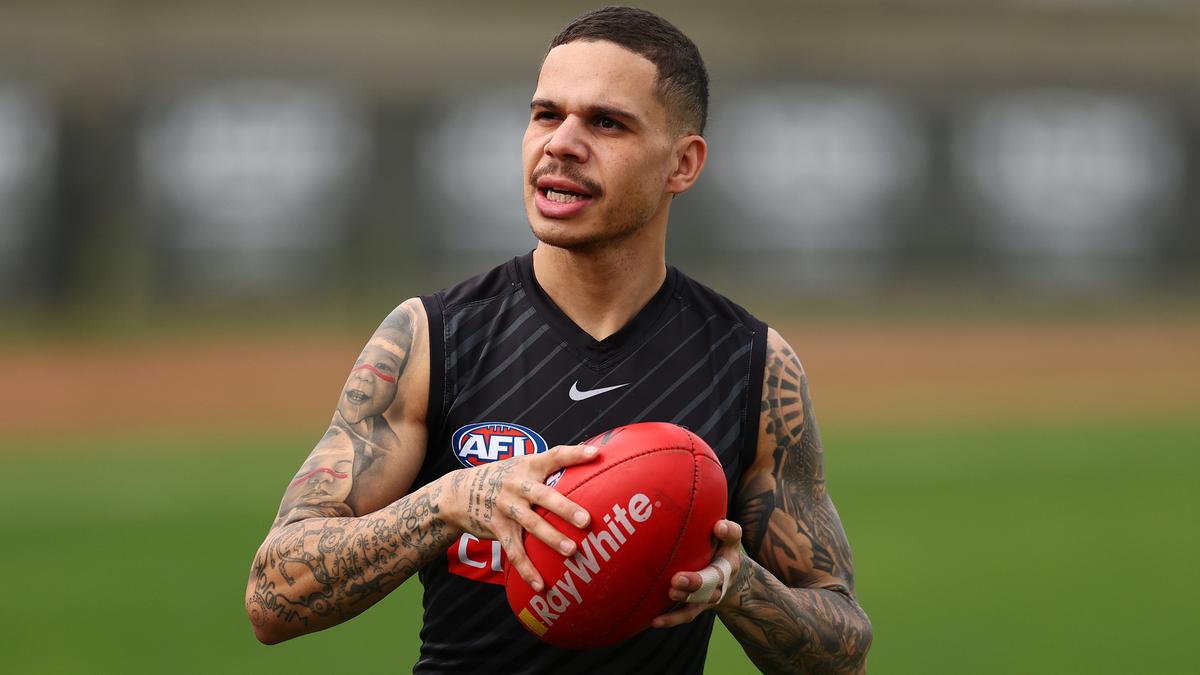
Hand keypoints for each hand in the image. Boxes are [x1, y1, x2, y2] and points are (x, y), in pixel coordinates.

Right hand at [443, 443, 597, 591]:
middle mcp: (517, 485)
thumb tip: (588, 469)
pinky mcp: (498, 528)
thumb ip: (547, 468)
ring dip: (552, 538)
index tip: (595, 454)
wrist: (457, 493)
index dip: (575, 454)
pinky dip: (527, 569)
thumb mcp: (520, 465)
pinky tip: (540, 585)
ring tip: (572, 550)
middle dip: (565, 507)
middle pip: (544, 495)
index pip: (554, 455)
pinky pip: (514, 551)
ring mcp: (506, 507)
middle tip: (586, 519)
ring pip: (531, 524)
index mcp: (528, 465)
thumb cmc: (501, 478)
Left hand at [652, 519, 742, 628]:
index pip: (731, 542)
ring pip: (699, 601)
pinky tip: (655, 621)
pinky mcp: (696, 606)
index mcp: (728, 558)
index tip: (718, 528)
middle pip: (712, 582)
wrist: (726, 577)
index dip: (727, 534)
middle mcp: (721, 580)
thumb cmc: (720, 550)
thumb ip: (726, 530)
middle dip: (696, 582)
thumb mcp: (727, 536)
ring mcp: (709, 596)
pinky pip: (686, 614)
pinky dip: (671, 619)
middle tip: (677, 578)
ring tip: (671, 592)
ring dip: (685, 598)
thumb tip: (718, 525)